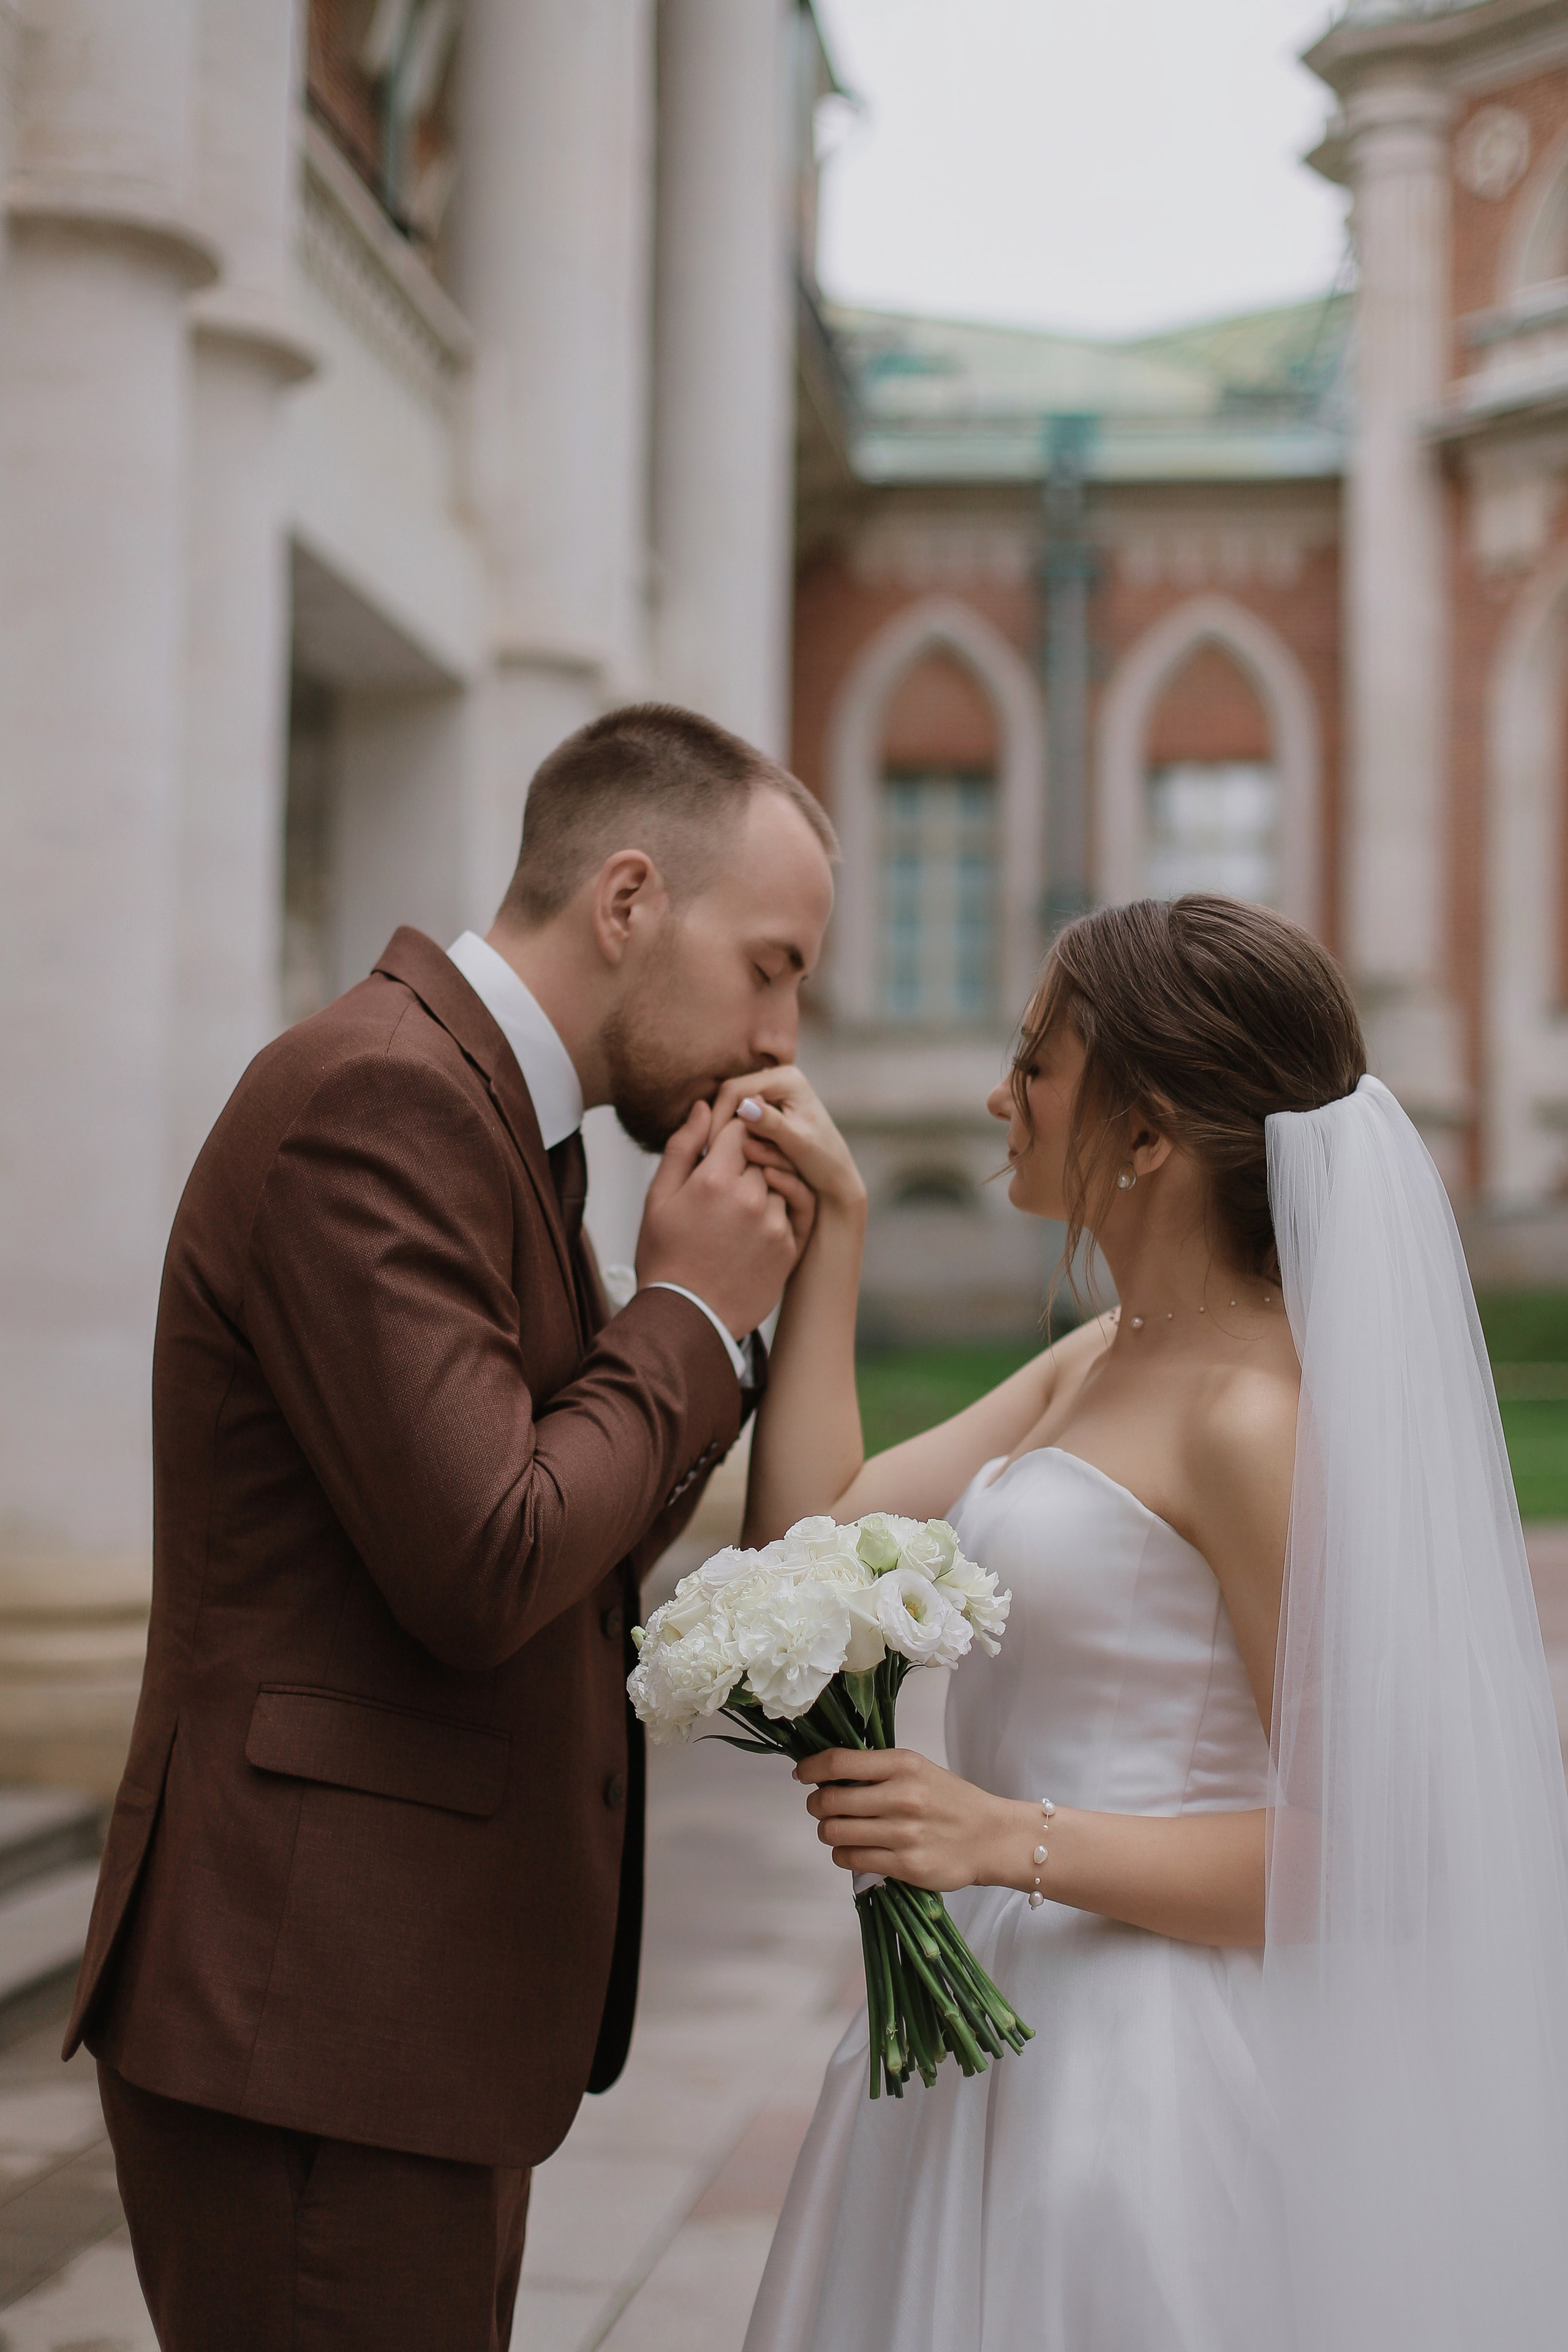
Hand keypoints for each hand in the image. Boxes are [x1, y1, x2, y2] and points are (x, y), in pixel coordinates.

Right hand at [635, 1102, 803, 1337]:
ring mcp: (774, 1223)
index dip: (729, 1133)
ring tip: (738, 1210)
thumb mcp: (658, 1198)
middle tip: (729, 1180)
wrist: (687, 1318)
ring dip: (764, 1187)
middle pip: (762, 1154)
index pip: (738, 1129)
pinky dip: (775, 1214)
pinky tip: (751, 1230)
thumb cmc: (665, 1256)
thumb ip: (682, 1146)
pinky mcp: (789, 1247)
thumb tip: (704, 1107)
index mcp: (715, 1179)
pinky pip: (791, 1212)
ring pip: (780, 1182)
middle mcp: (751, 1197)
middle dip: (747, 1159)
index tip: (721, 1146)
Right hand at [708, 1067, 866, 1216]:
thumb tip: (744, 1106)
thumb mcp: (799, 1145)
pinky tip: (728, 1159)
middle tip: (707, 1156)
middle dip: (719, 1126)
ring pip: (731, 1109)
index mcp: (787, 1079)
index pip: (735, 1090)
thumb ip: (772, 1125)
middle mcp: (778, 1079)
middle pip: (730, 1097)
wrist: (835, 1181)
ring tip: (719, 1160)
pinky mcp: (766, 1110)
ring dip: (725, 1134)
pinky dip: (732, 1139)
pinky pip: (737, 1120)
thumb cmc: (824, 1164)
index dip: (718, 1118)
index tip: (709, 1149)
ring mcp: (771, 1094)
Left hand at [794, 1746, 1013, 1893]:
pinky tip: (855, 1849)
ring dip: (828, 1832)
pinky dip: (843, 1854)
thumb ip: (876, 1770)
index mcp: (903, 1765)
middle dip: (816, 1805)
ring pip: (834, 1833)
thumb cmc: (950, 1800)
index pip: (839, 1762)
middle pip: (829, 1801)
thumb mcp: (917, 1769)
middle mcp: (901, 1797)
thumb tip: (825, 1774)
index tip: (802, 1774)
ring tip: (839, 1829)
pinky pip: (851, 1860)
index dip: (810, 1768)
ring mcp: (903, 1834)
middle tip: (822, 1807)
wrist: (990, 1836)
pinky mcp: (905, 1865)